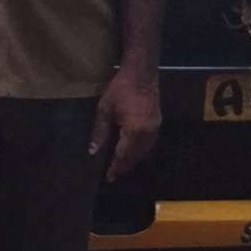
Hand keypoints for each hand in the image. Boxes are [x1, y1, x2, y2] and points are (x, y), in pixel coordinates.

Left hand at [90, 64, 162, 180]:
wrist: (141, 72)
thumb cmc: (120, 89)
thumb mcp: (105, 110)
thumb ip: (99, 132)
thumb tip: (93, 151)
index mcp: (134, 132)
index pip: (123, 156)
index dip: (116, 168)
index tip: (108, 178)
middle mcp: (147, 134)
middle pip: (135, 157)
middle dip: (125, 166)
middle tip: (114, 175)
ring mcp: (155, 128)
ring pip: (144, 152)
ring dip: (133, 160)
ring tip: (122, 166)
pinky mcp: (157, 123)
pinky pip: (149, 144)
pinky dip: (140, 151)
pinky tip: (133, 151)